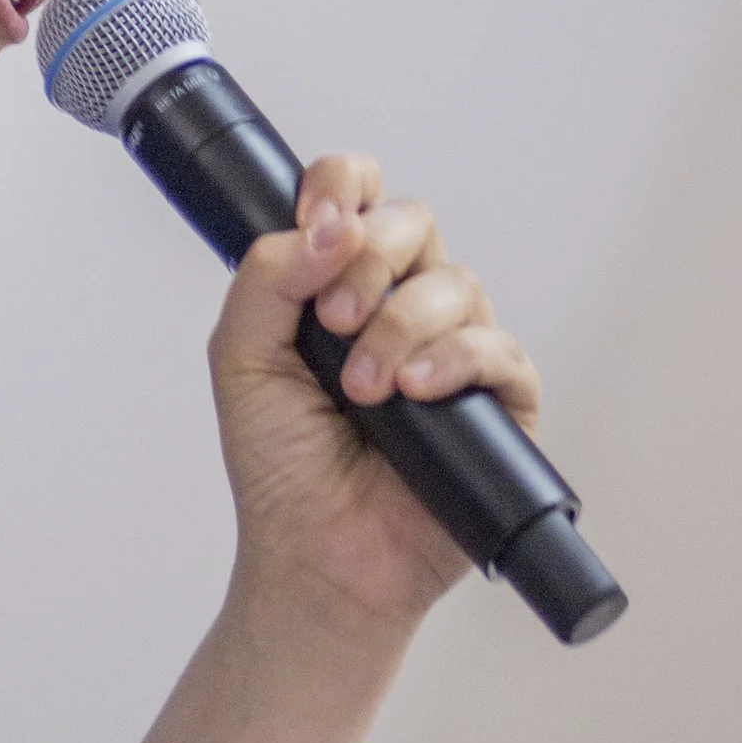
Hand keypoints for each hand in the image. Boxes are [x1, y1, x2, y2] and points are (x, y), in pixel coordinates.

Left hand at [206, 155, 540, 636]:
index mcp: (341, 281)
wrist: (316, 555)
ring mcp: (453, 348)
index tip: (316, 223)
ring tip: (364, 390)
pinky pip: (499, 347)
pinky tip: (416, 391)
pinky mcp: (500, 400)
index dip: (342, 187)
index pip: (358, 194)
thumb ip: (266, 277)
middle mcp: (401, 303)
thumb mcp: (241, 357)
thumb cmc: (280, 465)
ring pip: (455, 281)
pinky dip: (456, 359)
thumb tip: (329, 226)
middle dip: (369, 260)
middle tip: (333, 323)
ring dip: (400, 325)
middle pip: (412, 222)